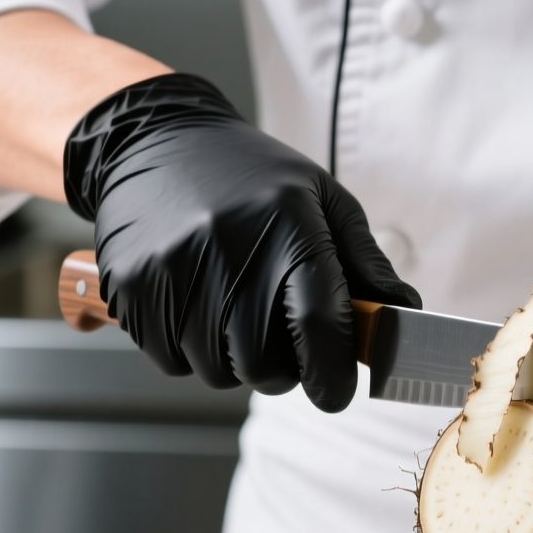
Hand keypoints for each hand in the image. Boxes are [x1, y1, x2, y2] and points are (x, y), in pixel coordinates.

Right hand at [63, 73, 419, 406]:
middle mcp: (227, 247)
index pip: (317, 324)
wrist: (154, 142)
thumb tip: (401, 316)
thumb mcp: (321, 199)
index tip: (337, 391)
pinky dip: (192, 352)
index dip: (333, 373)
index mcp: (286, 223)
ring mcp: (172, 269)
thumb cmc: (249, 177)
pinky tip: (197, 307)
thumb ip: (364, 263)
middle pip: (266, 365)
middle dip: (284, 370)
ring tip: (235, 313)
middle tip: (282, 343)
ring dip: (236, 362)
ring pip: (219, 372)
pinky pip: (172, 361)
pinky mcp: (130, 287)